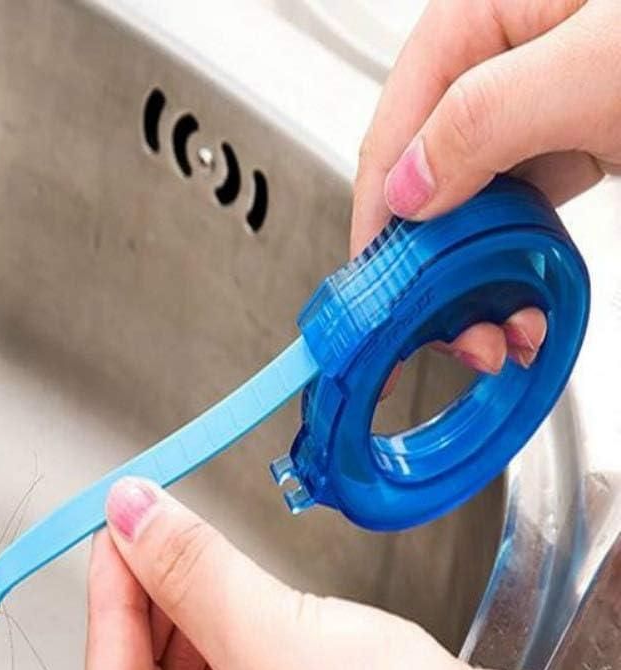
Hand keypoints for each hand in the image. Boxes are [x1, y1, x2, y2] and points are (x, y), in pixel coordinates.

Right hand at [354, 0, 620, 375]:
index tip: (379, 292)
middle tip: (458, 332)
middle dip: (434, 268)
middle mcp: (499, 64)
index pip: (394, 130)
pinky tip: (526, 299)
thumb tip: (406, 188)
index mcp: (481, 18)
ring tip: (500, 331)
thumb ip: (482, 121)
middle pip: (426, 181)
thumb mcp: (596, 65)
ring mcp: (538, 104)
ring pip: (471, 207)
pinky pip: (522, 210)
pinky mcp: (576, 138)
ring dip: (477, 279)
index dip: (378, 218)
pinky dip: (518, 263)